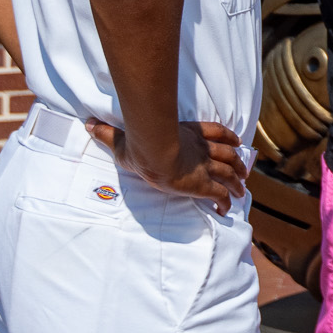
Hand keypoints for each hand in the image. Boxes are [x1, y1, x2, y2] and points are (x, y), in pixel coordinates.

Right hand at [85, 119, 247, 213]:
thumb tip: (89, 124)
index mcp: (188, 135)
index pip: (214, 132)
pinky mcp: (203, 185)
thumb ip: (109, 133)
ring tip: (241, 189)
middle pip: (228, 153)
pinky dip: (225, 201)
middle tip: (244, 169)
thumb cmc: (140, 144)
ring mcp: (204, 167)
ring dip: (237, 180)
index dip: (227, 135)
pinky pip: (219, 194)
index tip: (236, 140)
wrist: (155, 153)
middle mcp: (201, 150)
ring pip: (229, 172)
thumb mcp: (123, 138)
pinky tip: (226, 209)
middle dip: (237, 161)